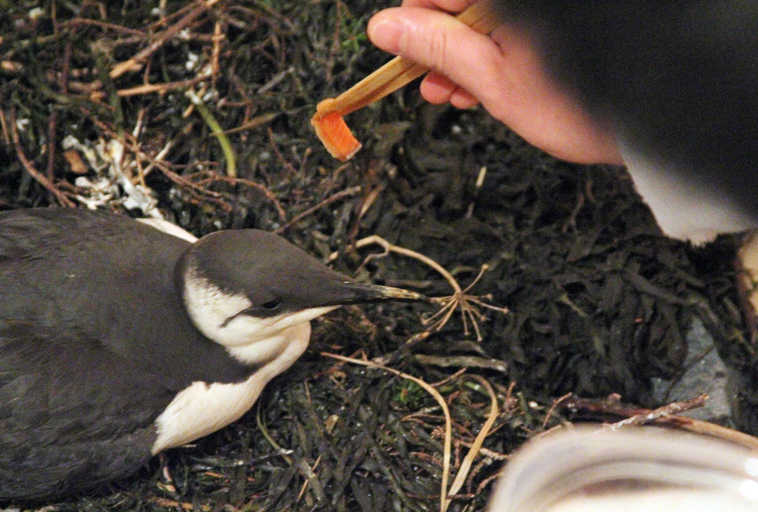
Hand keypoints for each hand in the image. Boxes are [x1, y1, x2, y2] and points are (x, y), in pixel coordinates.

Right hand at [367, 0, 623, 164]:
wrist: (646, 114)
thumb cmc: (576, 100)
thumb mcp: (492, 79)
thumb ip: (436, 47)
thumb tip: (386, 27)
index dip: (412, 24)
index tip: (406, 55)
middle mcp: (515, 2)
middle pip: (456, 4)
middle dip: (438, 45)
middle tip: (433, 83)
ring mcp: (532, 16)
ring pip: (480, 19)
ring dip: (462, 56)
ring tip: (457, 94)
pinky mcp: (546, 29)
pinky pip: (506, 29)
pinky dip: (491, 54)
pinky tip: (483, 84)